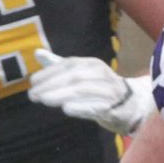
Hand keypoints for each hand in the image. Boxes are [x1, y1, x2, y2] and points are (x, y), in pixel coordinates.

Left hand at [27, 50, 147, 135]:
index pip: (68, 65)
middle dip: (51, 85)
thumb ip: (59, 66)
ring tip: (44, 100)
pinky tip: (66, 109)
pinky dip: (81, 107)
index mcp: (91, 64)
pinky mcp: (113, 108)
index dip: (49, 72)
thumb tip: (37, 53)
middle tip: (33, 95)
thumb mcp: (80, 75)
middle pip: (74, 76)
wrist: (131, 105)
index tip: (32, 82)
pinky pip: (96, 106)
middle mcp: (101, 74)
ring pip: (83, 90)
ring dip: (61, 95)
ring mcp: (108, 91)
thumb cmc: (100, 89)